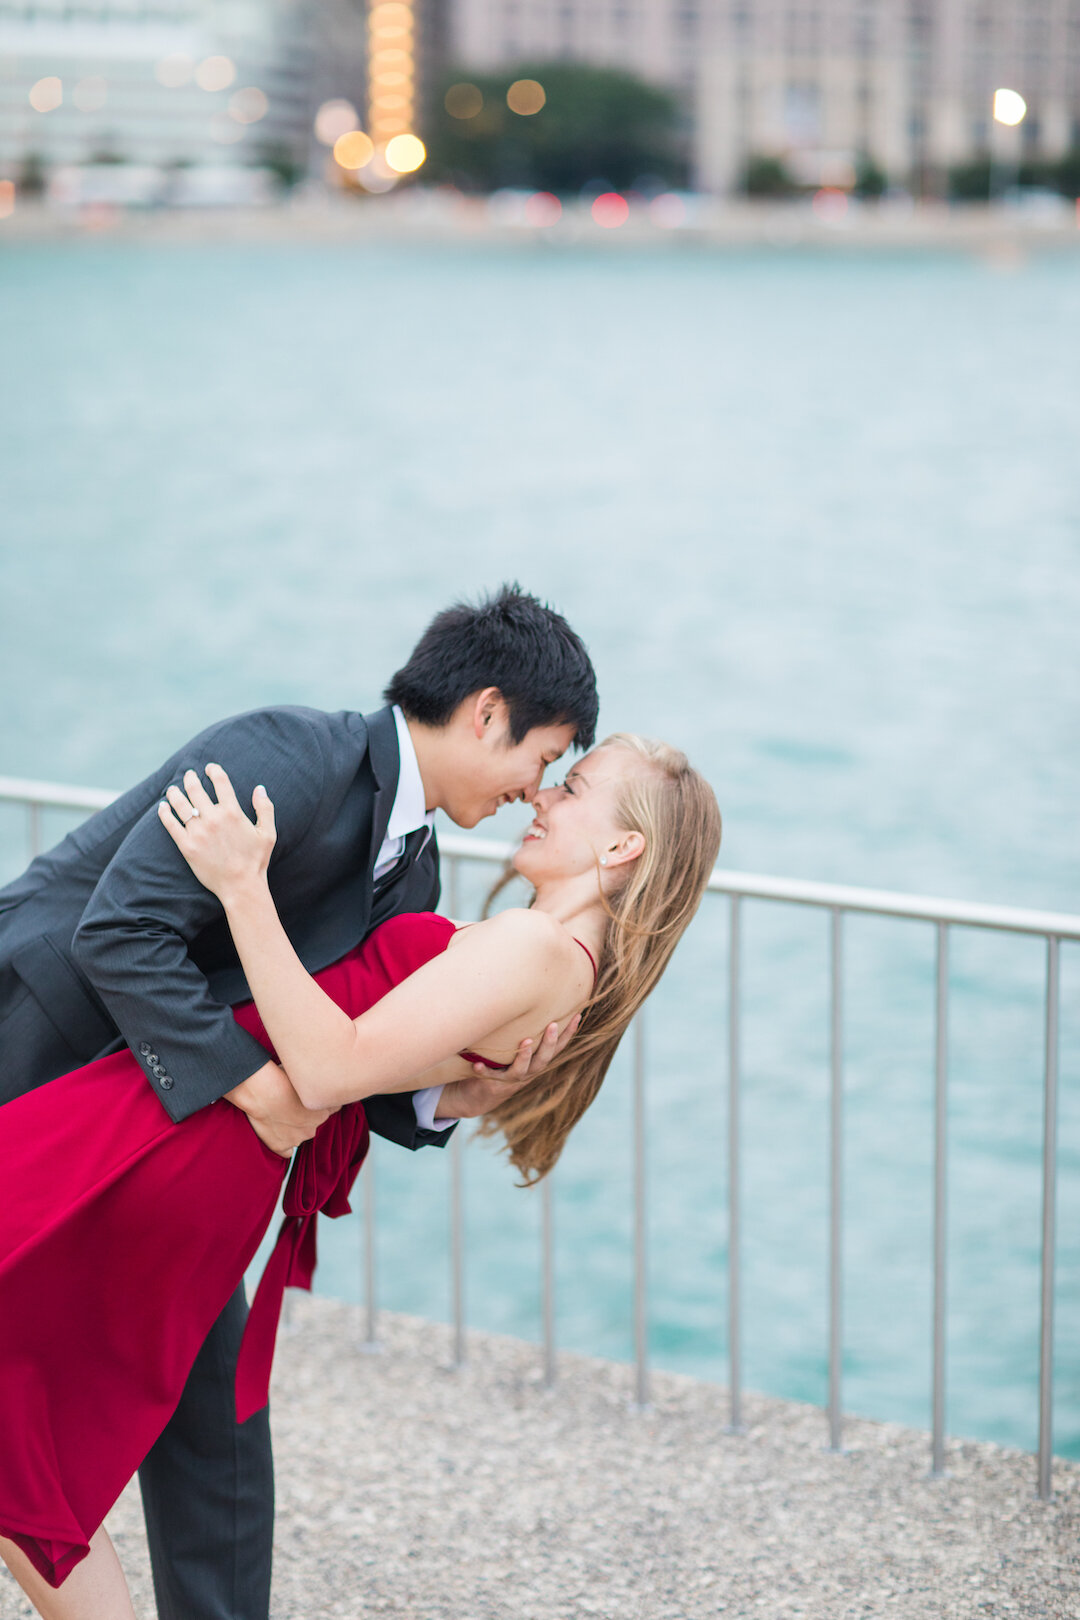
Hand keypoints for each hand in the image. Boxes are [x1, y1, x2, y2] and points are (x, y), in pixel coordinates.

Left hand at [158, 763, 275, 902]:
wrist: (240, 886)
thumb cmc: (256, 861)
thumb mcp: (268, 833)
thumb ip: (265, 808)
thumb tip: (259, 788)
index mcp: (233, 812)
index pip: (220, 782)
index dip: (214, 771)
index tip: (210, 767)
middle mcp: (213, 819)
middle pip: (196, 790)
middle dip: (190, 778)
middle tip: (188, 775)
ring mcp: (198, 832)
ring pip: (181, 805)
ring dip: (175, 793)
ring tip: (173, 789)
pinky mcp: (187, 846)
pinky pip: (171, 825)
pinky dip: (164, 813)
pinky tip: (162, 807)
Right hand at [225, 1061, 333, 1156]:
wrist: (262, 1090)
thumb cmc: (281, 1076)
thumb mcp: (306, 1076)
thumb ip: (315, 1083)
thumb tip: (319, 1078)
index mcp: (324, 1109)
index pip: (332, 1108)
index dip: (320, 1101)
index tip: (311, 1096)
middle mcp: (314, 1126)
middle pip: (315, 1122)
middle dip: (307, 1115)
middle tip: (292, 1103)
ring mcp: (297, 1137)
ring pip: (301, 1134)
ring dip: (295, 1128)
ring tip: (281, 1115)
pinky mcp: (280, 1145)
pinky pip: (287, 1151)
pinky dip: (284, 1145)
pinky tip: (278, 1134)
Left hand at [436, 1014, 580, 1119]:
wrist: (484, 1094)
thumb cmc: (506, 1063)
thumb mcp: (521, 1049)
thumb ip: (530, 1032)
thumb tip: (539, 998)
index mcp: (538, 1061)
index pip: (558, 1047)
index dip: (568, 1033)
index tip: (577, 1015)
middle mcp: (529, 1071)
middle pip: (543, 1058)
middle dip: (549, 1042)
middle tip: (553, 1024)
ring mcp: (511, 1079)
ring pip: (521, 1070)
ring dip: (524, 1056)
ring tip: (526, 1042)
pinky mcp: (493, 1083)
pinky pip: (489, 1076)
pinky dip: (484, 1071)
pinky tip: (477, 1064)